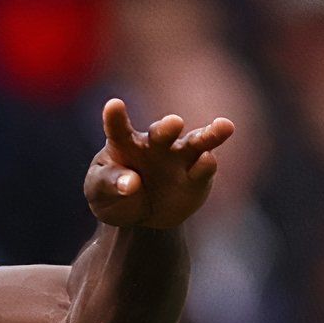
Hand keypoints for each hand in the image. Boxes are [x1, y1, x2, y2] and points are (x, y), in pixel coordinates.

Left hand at [84, 98, 235, 230]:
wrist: (139, 218)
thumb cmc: (113, 196)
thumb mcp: (99, 192)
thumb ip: (108, 183)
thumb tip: (130, 183)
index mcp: (124, 144)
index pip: (118, 128)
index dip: (115, 117)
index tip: (113, 104)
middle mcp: (156, 145)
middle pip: (163, 132)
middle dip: (168, 127)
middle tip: (174, 123)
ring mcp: (180, 158)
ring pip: (197, 141)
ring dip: (209, 134)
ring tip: (224, 126)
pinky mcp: (199, 176)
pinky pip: (204, 169)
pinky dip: (206, 165)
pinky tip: (206, 160)